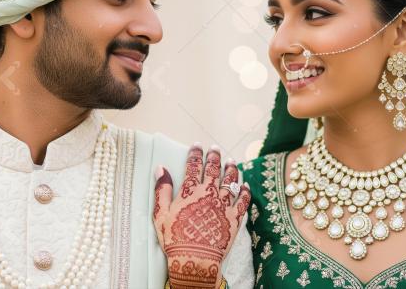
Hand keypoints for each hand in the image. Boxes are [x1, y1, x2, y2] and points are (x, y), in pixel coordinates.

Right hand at [152, 145, 251, 288]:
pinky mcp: (234, 218)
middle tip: (215, 149)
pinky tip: (245, 185)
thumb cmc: (175, 238)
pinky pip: (243, 200)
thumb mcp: (160, 214)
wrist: (196, 259)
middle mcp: (209, 194)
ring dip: (231, 169)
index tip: (197, 145)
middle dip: (214, 157)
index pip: (194, 166)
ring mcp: (224, 205)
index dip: (195, 154)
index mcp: (190, 191)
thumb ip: (162, 190)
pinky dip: (245, 191)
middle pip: (213, 169)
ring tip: (231, 162)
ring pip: (230, 181)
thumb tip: (161, 169)